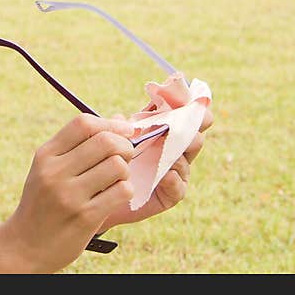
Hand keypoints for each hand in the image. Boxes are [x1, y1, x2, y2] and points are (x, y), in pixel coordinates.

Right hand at [2, 115, 136, 272]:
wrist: (24, 246)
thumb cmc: (43, 202)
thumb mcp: (49, 168)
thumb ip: (80, 144)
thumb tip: (120, 119)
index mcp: (46, 155)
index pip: (83, 124)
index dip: (110, 124)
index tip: (125, 131)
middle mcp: (55, 172)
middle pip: (106, 142)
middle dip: (125, 146)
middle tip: (125, 157)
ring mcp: (69, 195)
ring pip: (117, 166)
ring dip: (125, 172)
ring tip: (117, 180)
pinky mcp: (84, 217)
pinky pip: (121, 192)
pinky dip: (126, 191)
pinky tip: (115, 196)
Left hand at [98, 103, 213, 231]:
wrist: (100, 195)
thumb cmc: (107, 161)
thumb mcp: (112, 140)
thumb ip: (117, 128)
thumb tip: (120, 118)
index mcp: (163, 131)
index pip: (183, 116)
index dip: (190, 107)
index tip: (189, 98)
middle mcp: (173, 150)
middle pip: (194, 136)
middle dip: (191, 129)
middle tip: (182, 124)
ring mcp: (175, 172)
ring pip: (186, 160)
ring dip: (178, 154)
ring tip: (168, 150)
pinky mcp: (171, 194)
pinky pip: (179, 187)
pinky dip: (173, 180)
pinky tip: (166, 175)